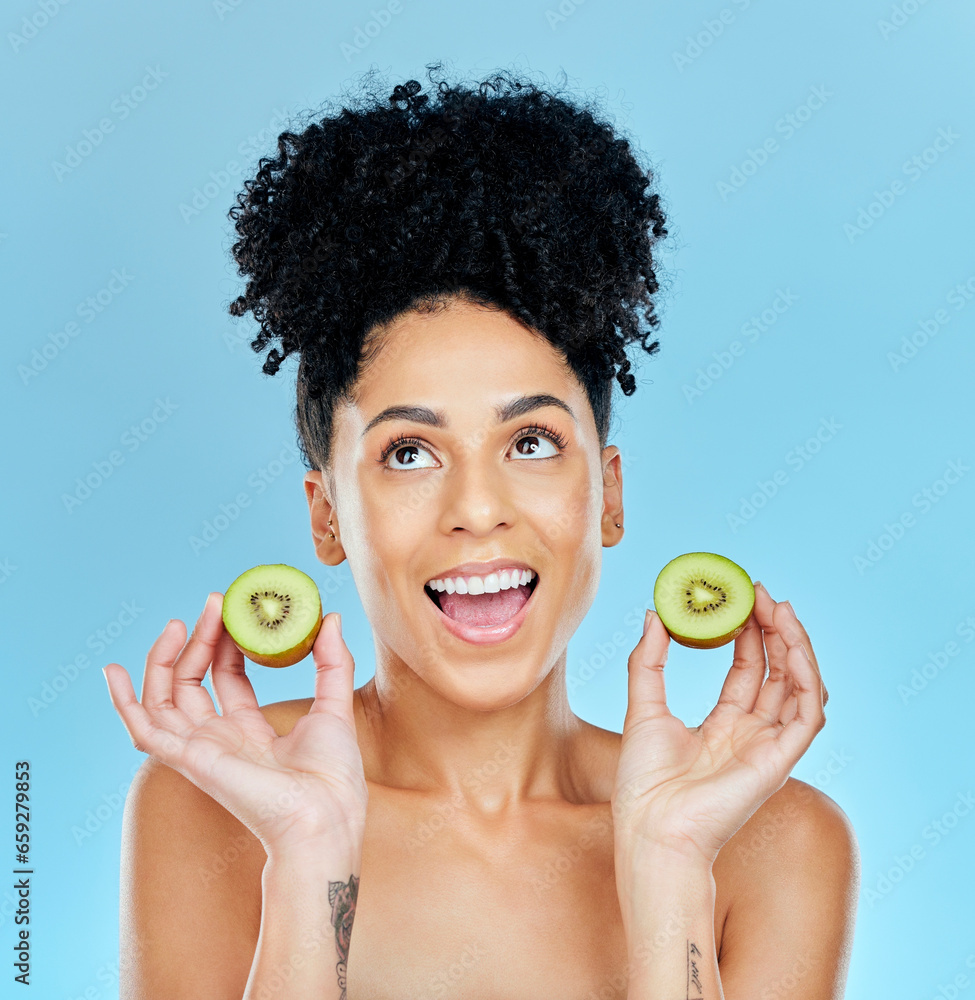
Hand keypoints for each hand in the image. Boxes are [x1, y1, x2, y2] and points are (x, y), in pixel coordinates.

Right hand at [102, 593, 367, 855]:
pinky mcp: (190, 759)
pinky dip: (124, 703)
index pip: (227, 677)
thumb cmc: (333, 775)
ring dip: (165, 660)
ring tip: (176, 624)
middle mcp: (222, 740)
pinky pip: (144, 731)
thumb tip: (329, 618)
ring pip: (165, 700)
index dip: (226, 642)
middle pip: (195, 682)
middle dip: (199, 640)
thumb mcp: (335, 705)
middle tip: (213, 603)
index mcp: (252, 731)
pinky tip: (114, 672)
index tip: (231, 608)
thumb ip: (332, 661)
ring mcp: (202, 750)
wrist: (325, 814)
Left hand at [611, 582, 827, 868]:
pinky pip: (808, 713)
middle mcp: (752, 734)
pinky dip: (807, 678)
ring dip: (795, 646)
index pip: (747, 669)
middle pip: (777, 672)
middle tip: (762, 593)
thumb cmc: (643, 782)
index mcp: (723, 726)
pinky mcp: (780, 760)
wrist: (650, 827)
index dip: (749, 633)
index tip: (742, 597)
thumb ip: (649, 660)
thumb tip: (652, 614)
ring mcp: (769, 747)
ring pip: (800, 687)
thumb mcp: (642, 707)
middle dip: (774, 630)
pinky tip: (793, 645)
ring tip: (779, 608)